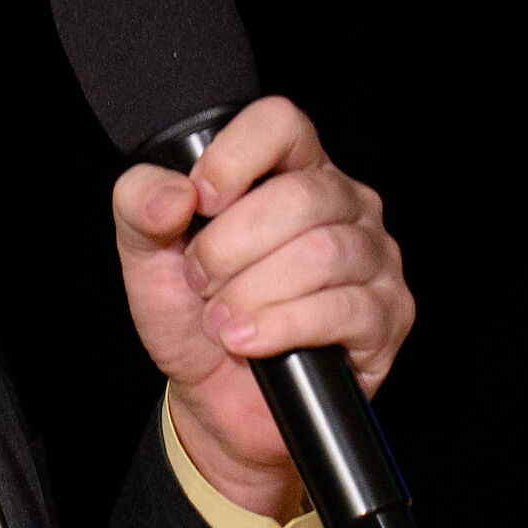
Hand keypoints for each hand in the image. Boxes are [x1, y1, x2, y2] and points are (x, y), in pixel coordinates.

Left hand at [112, 95, 412, 519]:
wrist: (222, 404)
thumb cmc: (196, 320)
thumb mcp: (148, 260)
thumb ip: (140, 209)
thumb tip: (172, 193)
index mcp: (292, 171)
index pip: (281, 124)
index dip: (235, 158)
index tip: (200, 205)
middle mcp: (343, 205)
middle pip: (301, 196)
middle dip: (232, 248)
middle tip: (203, 284)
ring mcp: (373, 259)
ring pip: (324, 253)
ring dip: (254, 293)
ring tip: (222, 321)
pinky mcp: (387, 316)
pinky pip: (343, 308)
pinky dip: (283, 327)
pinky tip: (251, 342)